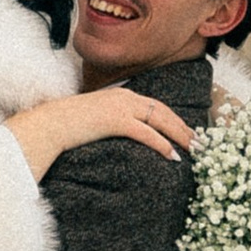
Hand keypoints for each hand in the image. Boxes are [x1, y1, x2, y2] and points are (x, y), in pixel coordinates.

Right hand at [7, 82, 197, 182]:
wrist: (49, 124)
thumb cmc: (68, 125)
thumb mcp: (94, 120)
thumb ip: (110, 122)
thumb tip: (121, 136)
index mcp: (122, 95)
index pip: (156, 106)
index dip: (175, 119)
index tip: (189, 132)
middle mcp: (125, 97)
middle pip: (164, 111)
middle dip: (185, 127)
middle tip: (201, 143)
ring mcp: (121, 107)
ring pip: (160, 120)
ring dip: (180, 135)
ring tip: (194, 150)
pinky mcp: (115, 120)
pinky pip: (146, 133)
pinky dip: (161, 144)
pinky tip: (172, 156)